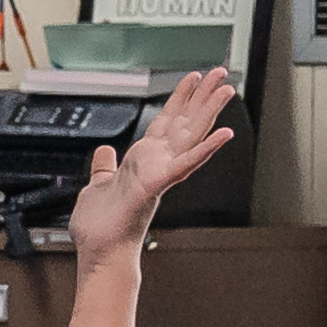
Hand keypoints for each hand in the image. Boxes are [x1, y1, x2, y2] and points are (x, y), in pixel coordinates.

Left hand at [67, 68, 235, 265]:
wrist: (100, 253)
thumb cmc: (101, 227)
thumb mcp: (99, 185)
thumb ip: (104, 166)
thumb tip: (104, 151)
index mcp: (143, 161)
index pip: (166, 121)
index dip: (180, 98)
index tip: (193, 78)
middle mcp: (156, 165)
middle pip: (185, 122)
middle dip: (202, 96)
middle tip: (221, 73)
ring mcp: (160, 174)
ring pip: (190, 136)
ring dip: (209, 112)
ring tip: (227, 89)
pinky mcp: (157, 185)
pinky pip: (185, 164)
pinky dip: (205, 150)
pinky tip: (224, 134)